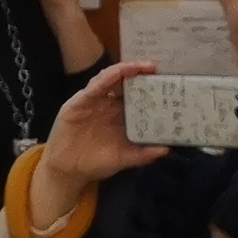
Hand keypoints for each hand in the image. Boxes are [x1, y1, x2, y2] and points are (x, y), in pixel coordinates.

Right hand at [31, 61, 172, 231]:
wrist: (69, 172)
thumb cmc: (96, 163)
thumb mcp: (124, 158)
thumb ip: (144, 154)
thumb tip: (167, 149)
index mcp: (120, 116)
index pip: (137, 96)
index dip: (151, 88)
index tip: (168, 83)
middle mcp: (108, 105)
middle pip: (126, 84)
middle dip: (141, 74)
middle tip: (158, 68)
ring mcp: (93, 102)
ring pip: (110, 79)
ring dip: (126, 70)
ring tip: (143, 66)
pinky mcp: (79, 103)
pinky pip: (94, 87)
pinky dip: (107, 78)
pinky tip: (119, 72)